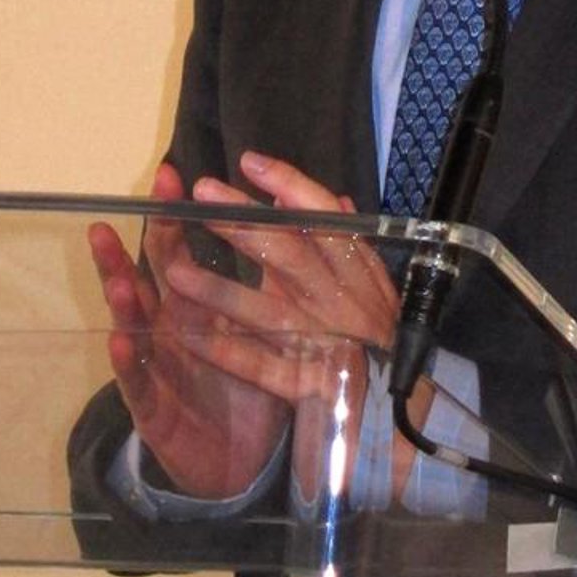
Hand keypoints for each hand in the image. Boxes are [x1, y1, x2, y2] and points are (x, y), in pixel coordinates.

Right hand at [86, 165, 289, 498]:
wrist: (239, 463)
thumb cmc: (244, 387)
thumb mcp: (263, 327)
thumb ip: (274, 273)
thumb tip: (299, 216)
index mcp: (194, 305)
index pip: (178, 251)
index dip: (173, 216)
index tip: (169, 175)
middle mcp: (168, 330)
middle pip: (142, 282)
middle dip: (126, 251)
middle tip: (110, 219)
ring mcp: (158, 368)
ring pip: (133, 329)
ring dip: (122, 302)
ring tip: (116, 277)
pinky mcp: (156, 412)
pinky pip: (140, 386)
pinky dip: (129, 365)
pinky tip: (121, 343)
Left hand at [154, 150, 399, 400]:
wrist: (401, 414)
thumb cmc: (377, 337)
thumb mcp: (372, 286)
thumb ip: (347, 245)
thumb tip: (334, 197)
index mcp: (358, 272)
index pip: (326, 219)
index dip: (291, 187)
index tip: (250, 162)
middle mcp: (343, 303)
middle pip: (290, 255)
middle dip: (243, 224)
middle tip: (201, 195)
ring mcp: (326, 345)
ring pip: (269, 313)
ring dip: (221, 293)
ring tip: (175, 273)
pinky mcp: (309, 387)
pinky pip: (264, 368)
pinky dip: (229, 353)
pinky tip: (191, 338)